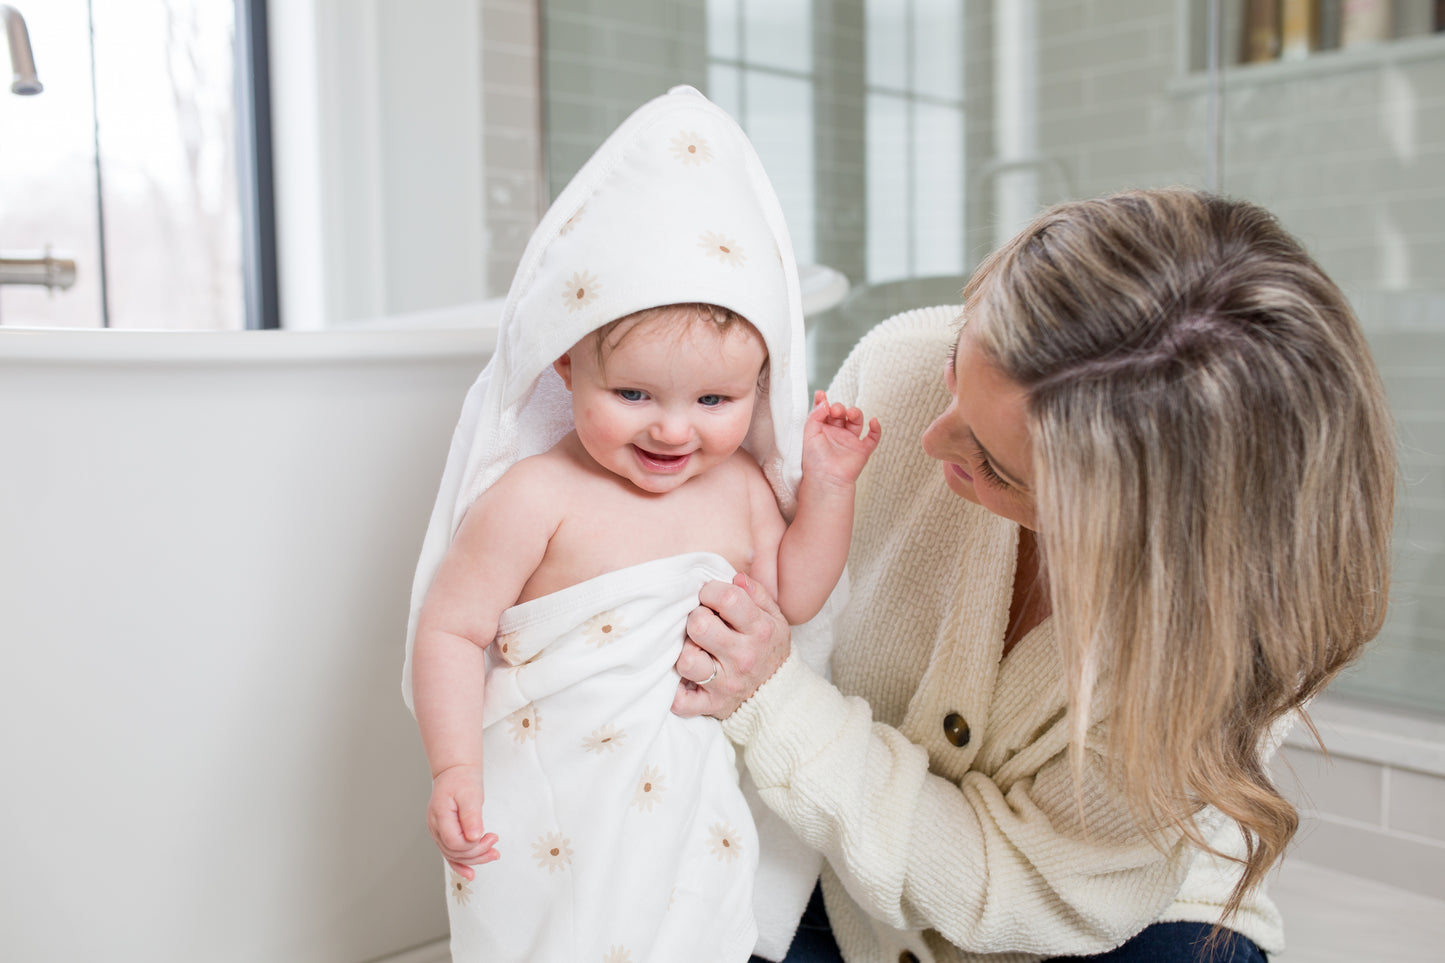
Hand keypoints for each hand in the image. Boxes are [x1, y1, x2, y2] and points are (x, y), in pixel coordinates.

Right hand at [427, 763, 499, 878]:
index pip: (455, 843)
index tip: (490, 837)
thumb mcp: (470, 794)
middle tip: (495, 844)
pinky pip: (450, 853)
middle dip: (477, 853)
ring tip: (493, 854)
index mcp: (439, 816)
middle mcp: (435, 827)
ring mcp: (437, 832)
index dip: (473, 846)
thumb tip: (474, 837)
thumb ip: (471, 816)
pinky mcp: (444, 833)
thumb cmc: (462, 780)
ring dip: (474, 859)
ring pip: (453, 855)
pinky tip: (470, 872)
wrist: (455, 772)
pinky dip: (460, 864)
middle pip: (454, 852)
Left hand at [673, 572, 790, 718]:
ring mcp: (726, 684)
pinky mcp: (712, 706)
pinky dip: (676, 691)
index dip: (710, 591)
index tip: (709, 597)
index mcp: (759, 630)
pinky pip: (680, 702)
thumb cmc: (769, 648)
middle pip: (699, 625)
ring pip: (686, 661)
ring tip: (696, 649)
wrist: (781, 695)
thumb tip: (735, 577)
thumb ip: (756, 593)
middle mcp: (743, 657)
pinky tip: (685, 679)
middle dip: (695, 618)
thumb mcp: (774, 617)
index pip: (727, 598)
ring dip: (685, 652)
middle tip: (702, 623)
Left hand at [803, 390, 881, 484]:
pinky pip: (873, 438)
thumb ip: (815, 415)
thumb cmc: (814, 459)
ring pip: (856, 421)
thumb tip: (825, 401)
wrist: (826, 479)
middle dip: (839, 408)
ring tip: (850, 414)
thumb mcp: (809, 433)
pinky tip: (874, 422)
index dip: (823, 401)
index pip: (823, 411)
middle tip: (835, 410)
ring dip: (856, 413)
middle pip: (841, 413)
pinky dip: (876, 429)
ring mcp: (849, 441)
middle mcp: (836, 434)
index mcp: (821, 430)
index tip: (821, 394)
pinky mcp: (862, 450)